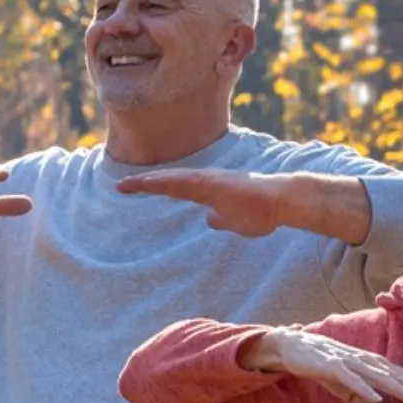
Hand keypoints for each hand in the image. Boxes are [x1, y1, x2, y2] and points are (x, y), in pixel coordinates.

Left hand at [115, 168, 292, 235]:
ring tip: (127, 185)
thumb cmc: (262, 211)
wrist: (281, 201)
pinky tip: (151, 183)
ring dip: (150, 182)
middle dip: (144, 184)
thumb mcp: (234, 222)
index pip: (175, 189)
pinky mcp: (215, 184)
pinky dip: (166, 182)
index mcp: (208, 191)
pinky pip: (185, 183)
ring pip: (173, 181)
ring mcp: (210, 181)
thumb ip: (220, 219)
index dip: (155, 189)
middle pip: (169, 182)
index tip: (134, 191)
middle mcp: (206, 182)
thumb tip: (209, 219)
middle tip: (120, 186)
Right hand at [243, 327, 402, 402]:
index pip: (399, 375)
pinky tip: (376, 397)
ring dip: (397, 387)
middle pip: (394, 374)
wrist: (293, 346)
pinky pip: (350, 379)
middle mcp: (364, 360)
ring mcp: (348, 361)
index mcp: (370, 364)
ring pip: (377, 376)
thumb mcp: (347, 389)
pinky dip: (363, 388)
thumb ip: (367, 402)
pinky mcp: (331, 366)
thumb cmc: (323, 366)